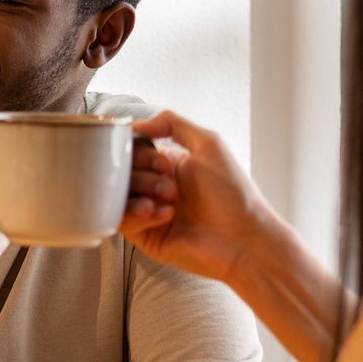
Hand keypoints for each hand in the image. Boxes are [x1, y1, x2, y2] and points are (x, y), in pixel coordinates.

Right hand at [120, 110, 280, 286]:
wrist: (244, 237)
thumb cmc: (234, 193)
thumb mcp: (209, 144)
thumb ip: (173, 123)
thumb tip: (136, 124)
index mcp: (168, 165)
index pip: (133, 150)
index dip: (140, 153)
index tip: (162, 163)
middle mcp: (156, 187)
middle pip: (123, 171)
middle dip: (143, 175)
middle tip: (170, 186)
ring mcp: (149, 213)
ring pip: (118, 195)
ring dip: (142, 192)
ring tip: (169, 200)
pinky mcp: (146, 237)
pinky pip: (122, 221)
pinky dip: (139, 213)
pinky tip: (165, 215)